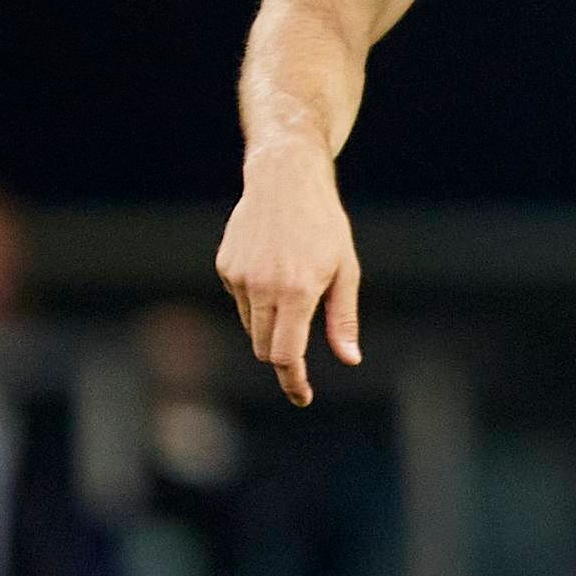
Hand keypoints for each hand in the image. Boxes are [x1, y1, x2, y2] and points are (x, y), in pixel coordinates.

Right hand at [217, 144, 361, 406]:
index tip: (302, 396)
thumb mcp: (346, 270)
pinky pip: (240, 300)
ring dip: (270, 324)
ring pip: (251, 326)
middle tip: (300, 362)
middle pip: (264, 348)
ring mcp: (239, 277)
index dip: (293, 381)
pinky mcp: (225, 267)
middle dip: (282, 358)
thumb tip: (350, 359)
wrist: (285, 179)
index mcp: (296, 292)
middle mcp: (262, 288)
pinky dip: (256, 299)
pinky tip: (273, 268)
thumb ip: (343, 318)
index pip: (285, 355)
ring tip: (293, 288)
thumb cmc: (324, 225)